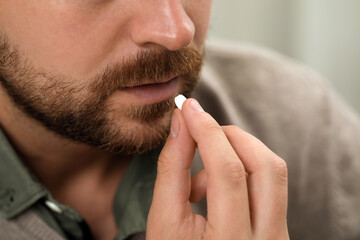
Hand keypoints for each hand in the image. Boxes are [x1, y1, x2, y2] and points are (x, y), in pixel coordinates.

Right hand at [146, 98, 288, 239]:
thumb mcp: (163, 221)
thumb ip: (171, 169)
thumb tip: (182, 124)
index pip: (228, 172)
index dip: (207, 131)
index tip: (189, 108)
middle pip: (266, 166)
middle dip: (230, 136)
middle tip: (200, 132)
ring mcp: (278, 235)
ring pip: (273, 172)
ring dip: (237, 152)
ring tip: (203, 174)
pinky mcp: (278, 227)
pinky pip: (269, 184)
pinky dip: (242, 170)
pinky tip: (216, 189)